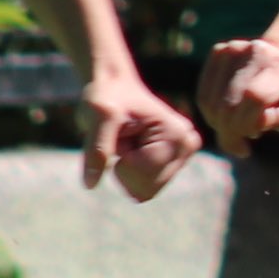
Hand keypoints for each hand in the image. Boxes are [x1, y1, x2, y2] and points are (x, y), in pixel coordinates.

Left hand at [82, 69, 204, 199]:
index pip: (144, 176)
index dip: (121, 163)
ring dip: (128, 169)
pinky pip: (145, 188)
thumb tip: (90, 185)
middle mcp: (188, 146)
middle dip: (126, 167)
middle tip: (124, 138)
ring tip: (128, 141)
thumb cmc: (107, 96)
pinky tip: (133, 147)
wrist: (114, 86)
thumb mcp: (99, 116)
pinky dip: (131, 172)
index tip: (121, 135)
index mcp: (177, 134)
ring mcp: (183, 155)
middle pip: (147, 189)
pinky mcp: (175, 162)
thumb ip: (97, 149)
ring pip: (145, 191)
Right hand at [199, 38, 278, 156]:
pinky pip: (204, 95)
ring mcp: (234, 49)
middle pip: (228, 104)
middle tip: (243, 144)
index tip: (254, 137)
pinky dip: (213, 113)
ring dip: (221, 125)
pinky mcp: (219, 52)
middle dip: (231, 133)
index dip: (247, 125)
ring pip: (210, 102)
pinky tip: (232, 116)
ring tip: (241, 129)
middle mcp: (256, 52)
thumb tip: (255, 124)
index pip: (254, 98)